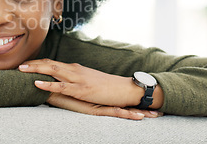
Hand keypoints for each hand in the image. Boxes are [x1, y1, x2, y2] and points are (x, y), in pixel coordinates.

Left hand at [18, 59, 146, 107]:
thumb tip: (62, 79)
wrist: (124, 88)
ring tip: (21, 69)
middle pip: (49, 63)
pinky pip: (61, 86)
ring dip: (35, 69)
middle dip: (32, 63)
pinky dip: (47, 84)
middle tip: (17, 65)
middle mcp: (74, 70)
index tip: (24, 64)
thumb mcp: (87, 79)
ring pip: (52, 70)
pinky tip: (37, 83)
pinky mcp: (81, 89)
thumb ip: (74, 78)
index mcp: (74, 68)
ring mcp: (77, 79)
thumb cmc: (105, 86)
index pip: (51, 62)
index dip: (37, 63)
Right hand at [46, 92, 161, 119]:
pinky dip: (127, 114)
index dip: (129, 101)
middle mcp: (96, 98)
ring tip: (157, 116)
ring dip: (138, 111)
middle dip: (140, 106)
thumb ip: (70, 93)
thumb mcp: (65, 95)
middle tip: (160, 114)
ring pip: (121, 108)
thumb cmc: (53, 93)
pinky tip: (139, 117)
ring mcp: (97, 103)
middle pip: (122, 101)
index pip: (112, 98)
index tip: (145, 108)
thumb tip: (70, 95)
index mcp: (92, 95)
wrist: (46, 89)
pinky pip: (113, 113)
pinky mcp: (93, 108)